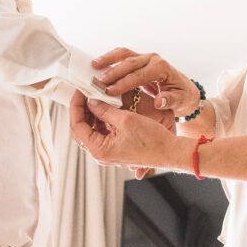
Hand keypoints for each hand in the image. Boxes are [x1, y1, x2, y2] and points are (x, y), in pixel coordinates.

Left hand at [69, 91, 183, 168]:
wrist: (170, 152)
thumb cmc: (152, 140)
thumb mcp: (126, 119)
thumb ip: (105, 110)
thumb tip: (91, 101)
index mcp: (99, 150)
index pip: (77, 126)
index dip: (76, 107)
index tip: (79, 92)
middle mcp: (101, 155)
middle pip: (81, 129)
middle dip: (81, 110)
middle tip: (84, 93)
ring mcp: (108, 153)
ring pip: (91, 131)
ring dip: (91, 114)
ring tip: (95, 97)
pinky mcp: (115, 149)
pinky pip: (102, 133)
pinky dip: (101, 120)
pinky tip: (106, 107)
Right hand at [93, 48, 198, 117]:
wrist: (185, 89)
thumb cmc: (181, 96)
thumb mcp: (180, 101)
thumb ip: (170, 100)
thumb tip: (159, 101)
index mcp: (162, 68)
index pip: (140, 75)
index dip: (124, 83)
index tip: (110, 91)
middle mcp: (153, 59)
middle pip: (130, 63)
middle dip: (113, 72)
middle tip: (98, 83)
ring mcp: (146, 57)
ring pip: (124, 54)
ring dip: (108, 59)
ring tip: (93, 66)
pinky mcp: (139, 58)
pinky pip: (123, 55)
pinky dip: (110, 58)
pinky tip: (98, 64)